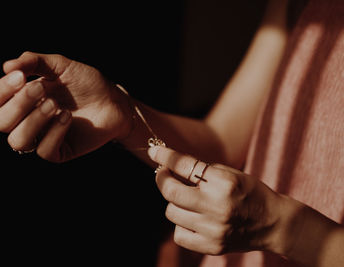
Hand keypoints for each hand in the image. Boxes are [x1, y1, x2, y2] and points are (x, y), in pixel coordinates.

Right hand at [0, 51, 130, 161]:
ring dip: (33, 120)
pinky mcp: (59, 151)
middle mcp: (26, 120)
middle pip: (1, 122)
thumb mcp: (60, 66)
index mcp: (20, 100)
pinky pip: (44, 150)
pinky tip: (67, 117)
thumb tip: (7, 66)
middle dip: (19, 104)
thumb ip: (34, 62)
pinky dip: (54, 132)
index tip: (20, 77)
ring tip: (54, 104)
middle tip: (41, 88)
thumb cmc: (86, 82)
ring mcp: (42, 138)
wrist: (114, 100)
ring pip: (17, 141)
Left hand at [147, 146, 282, 254]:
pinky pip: (178, 234)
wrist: (273, 223)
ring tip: (186, 199)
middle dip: (162, 178)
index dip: (165, 156)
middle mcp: (217, 206)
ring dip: (174, 202)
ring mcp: (214, 229)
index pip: (184, 165)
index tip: (154, 151)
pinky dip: (180, 223)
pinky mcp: (212, 246)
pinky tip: (191, 218)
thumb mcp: (230, 173)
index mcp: (224, 183)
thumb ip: (202, 171)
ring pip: (171, 212)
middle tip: (163, 174)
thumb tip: (170, 166)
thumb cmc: (250, 192)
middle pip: (171, 191)